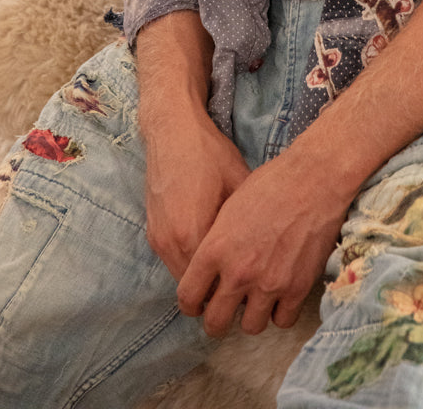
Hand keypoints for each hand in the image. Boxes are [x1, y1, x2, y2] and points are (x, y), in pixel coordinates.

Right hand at [145, 108, 250, 280]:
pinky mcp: (151, 232)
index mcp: (195, 234)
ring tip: (226, 273)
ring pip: (181, 276)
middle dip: (216, 291)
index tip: (252, 290)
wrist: (172, 131)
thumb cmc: (209, 154)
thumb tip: (270, 244)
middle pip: (195, 288)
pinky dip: (188, 265)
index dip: (235, 289)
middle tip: (242, 287)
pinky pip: (172, 261)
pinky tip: (209, 255)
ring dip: (201, 280)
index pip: (214, 283)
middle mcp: (172, 243)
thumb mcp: (239, 183)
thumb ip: (248, 220)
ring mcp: (158, 239)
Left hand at [176, 143, 353, 336]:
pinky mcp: (297, 287)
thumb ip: (216, 243)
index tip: (199, 302)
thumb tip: (211, 267)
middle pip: (216, 322)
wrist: (314, 178)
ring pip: (250, 327)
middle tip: (225, 310)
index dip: (191, 303)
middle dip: (217, 320)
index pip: (188, 297)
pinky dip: (280, 312)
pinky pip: (283, 320)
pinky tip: (281, 297)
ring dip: (251, 316)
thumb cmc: (271, 183)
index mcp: (215, 249)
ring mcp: (269, 283)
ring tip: (257, 302)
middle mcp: (238, 272)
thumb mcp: (230, 207)